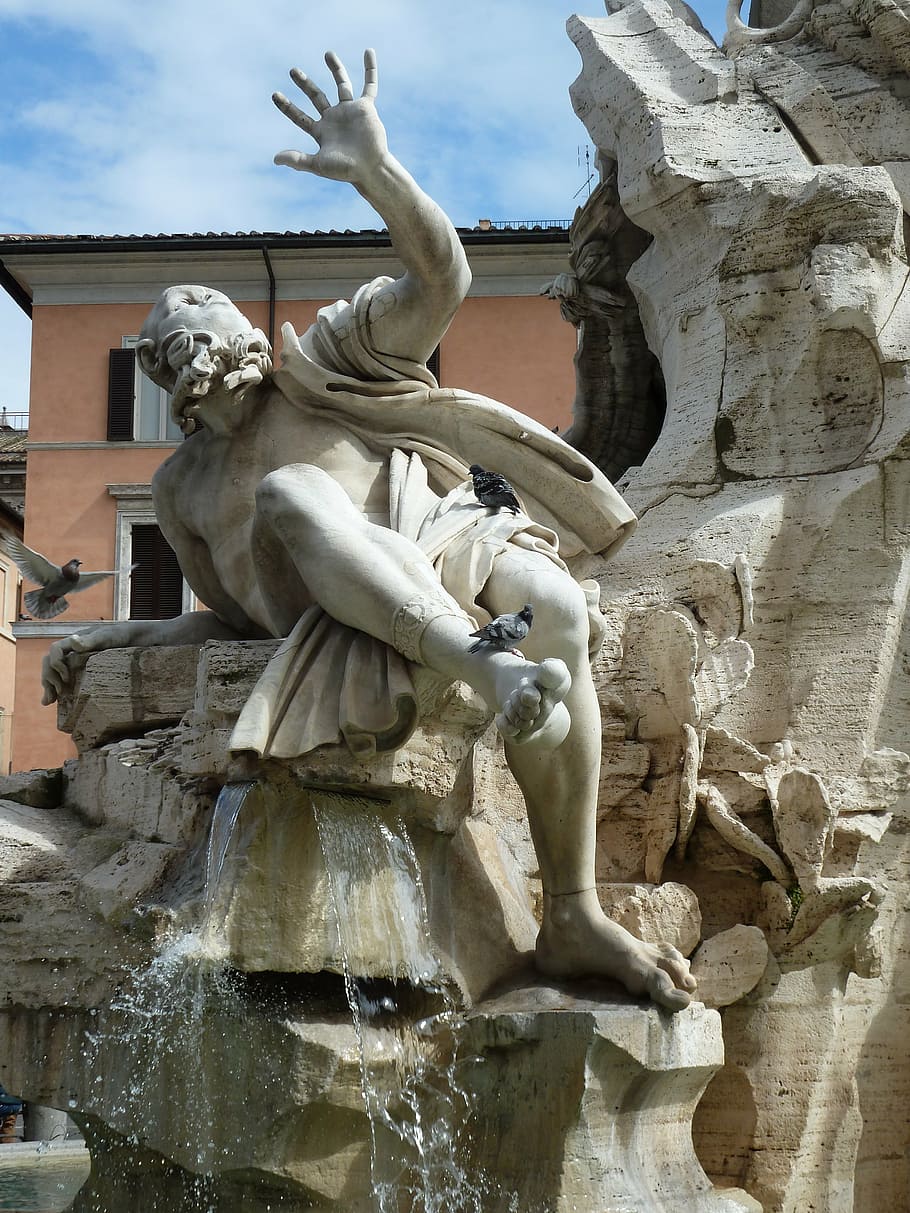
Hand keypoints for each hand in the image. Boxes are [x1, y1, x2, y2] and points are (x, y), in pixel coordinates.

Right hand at [40, 623, 125, 704]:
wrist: (130, 640)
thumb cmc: (117, 636)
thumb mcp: (105, 637)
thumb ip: (90, 640)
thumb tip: (73, 640)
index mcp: (72, 642)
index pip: (55, 650)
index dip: (56, 663)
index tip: (67, 677)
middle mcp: (69, 652)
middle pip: (50, 663)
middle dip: (49, 678)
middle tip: (58, 693)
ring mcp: (72, 663)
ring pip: (53, 673)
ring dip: (49, 686)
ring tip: (49, 701)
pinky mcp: (78, 672)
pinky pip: (62, 680)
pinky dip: (55, 690)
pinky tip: (51, 702)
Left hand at [272, 50, 387, 186]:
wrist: (370, 169)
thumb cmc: (346, 170)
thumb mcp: (318, 165)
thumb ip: (298, 160)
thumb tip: (275, 159)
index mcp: (321, 131)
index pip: (299, 116)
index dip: (287, 106)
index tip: (274, 95)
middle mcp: (334, 118)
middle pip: (316, 96)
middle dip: (304, 84)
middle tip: (293, 71)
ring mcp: (350, 111)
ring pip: (342, 85)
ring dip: (335, 69)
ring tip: (328, 53)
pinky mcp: (366, 108)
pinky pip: (370, 85)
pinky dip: (370, 69)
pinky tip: (368, 52)